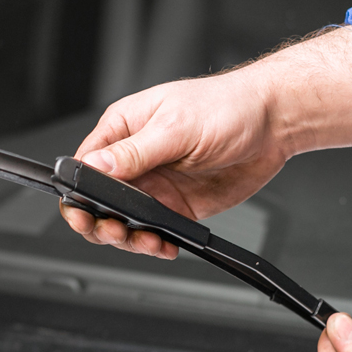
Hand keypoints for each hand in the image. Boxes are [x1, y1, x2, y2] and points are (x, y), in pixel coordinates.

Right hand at [61, 26, 351, 258]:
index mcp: (124, 129)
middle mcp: (135, 159)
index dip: (78, 192)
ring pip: (123, 222)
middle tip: (113, 230)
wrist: (274, 124)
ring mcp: (155, 184)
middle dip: (98, 221)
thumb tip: (94, 167)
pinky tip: (163, 245)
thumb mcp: (176, 128)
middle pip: (97, 200)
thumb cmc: (228, 106)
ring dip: (127, 238)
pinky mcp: (176, 205)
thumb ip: (134, 152)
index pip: (84, 165)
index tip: (85, 210)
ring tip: (143, 240)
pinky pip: (154, 232)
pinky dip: (154, 244)